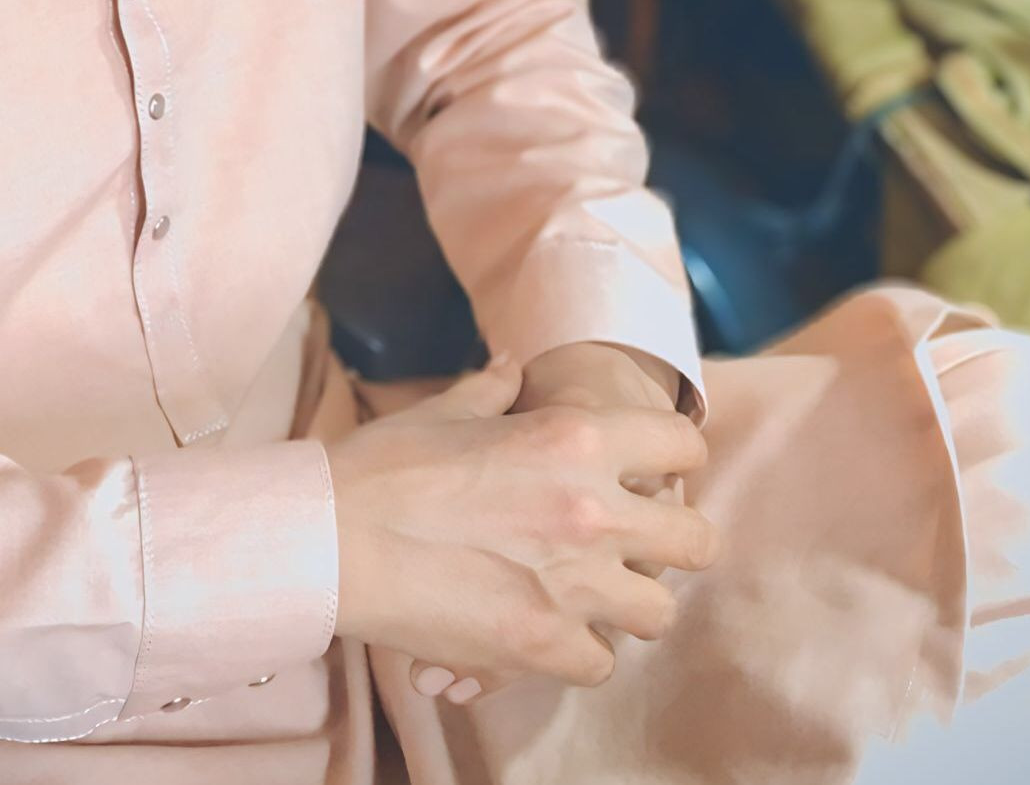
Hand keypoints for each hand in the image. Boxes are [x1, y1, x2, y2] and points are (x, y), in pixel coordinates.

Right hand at [329, 348, 713, 705]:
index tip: (659, 470)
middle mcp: (591, 508)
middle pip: (695, 540)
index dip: (676, 456)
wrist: (334, 537)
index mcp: (573, 435)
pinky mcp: (543, 645)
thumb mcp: (446, 410)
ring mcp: (574, 584)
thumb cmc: (386, 466)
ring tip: (596, 597)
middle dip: (674, 542)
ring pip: (659, 612)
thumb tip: (510, 366)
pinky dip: (579, 651)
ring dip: (630, 603)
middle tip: (641, 546)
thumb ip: (493, 388)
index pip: (681, 443)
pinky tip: (548, 633)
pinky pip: (601, 663)